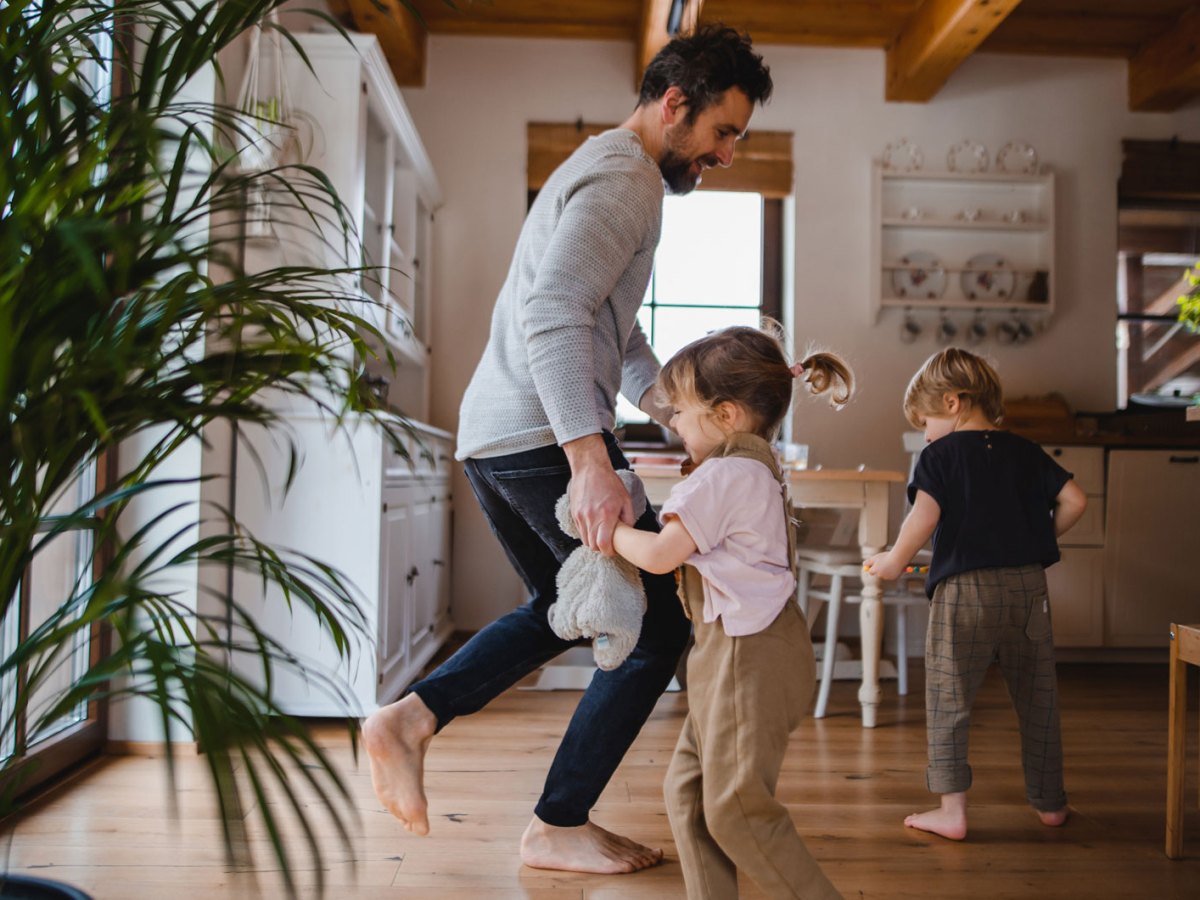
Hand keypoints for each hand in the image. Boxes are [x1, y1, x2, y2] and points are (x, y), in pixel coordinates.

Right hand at [563, 435, 633, 555]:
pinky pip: (580, 530)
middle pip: (593, 546)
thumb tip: (628, 533)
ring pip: (585, 540)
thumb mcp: (625, 499)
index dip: (609, 552)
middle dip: (601, 548)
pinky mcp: (574, 513)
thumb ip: (628, 518)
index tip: (614, 550)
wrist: (590, 468)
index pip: (603, 544)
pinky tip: (594, 526)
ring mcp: (580, 516)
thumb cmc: (610, 483)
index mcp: (606, 515)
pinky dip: (587, 533)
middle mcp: (591, 517)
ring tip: (602, 535)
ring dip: (593, 542)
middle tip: (609, 544)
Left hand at [863, 553, 903, 581]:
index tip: (873, 566)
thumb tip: (864, 564)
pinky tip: (895, 567)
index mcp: (875, 570)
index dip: (872, 569)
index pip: (871, 572)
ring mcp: (887, 577)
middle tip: (882, 564)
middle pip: (878, 574)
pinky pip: (891, 575)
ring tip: (890, 563)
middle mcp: (880, 575)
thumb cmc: (886, 556)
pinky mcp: (893, 578)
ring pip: (885, 574)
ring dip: (886, 570)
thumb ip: (868, 562)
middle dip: (879, 569)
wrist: (898, 558)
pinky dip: (892, 572)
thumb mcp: (876, 557)